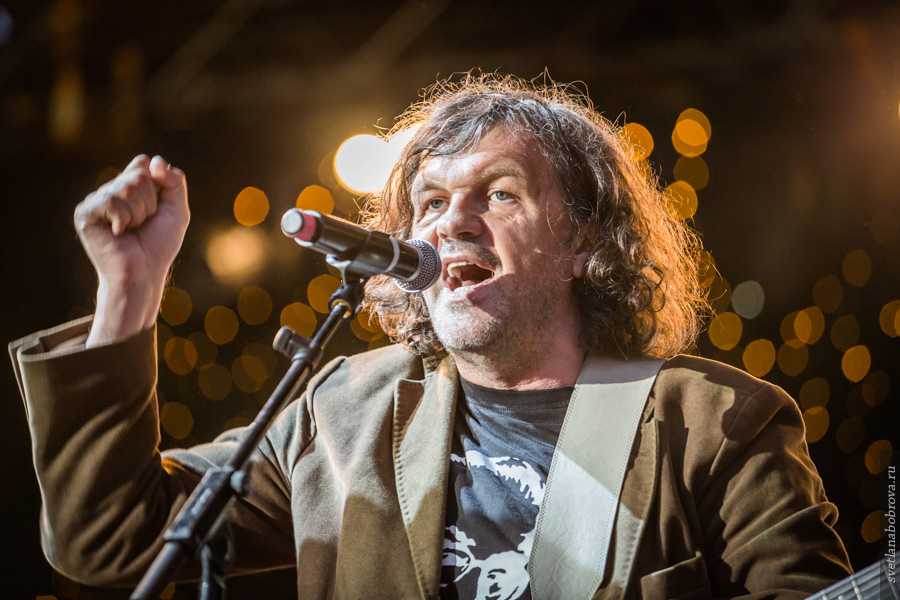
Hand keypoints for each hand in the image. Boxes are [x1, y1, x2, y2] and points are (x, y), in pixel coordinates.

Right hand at [74, 154, 189, 345]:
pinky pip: (111, 200)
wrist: (144, 272)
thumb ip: (174, 181)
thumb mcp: (177, 209)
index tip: (157, 209)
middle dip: (150, 203)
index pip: (145, 164)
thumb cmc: (159, 245)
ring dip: (139, 213)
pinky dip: (123, 219)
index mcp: (129, 186)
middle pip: (139, 175)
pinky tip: (118, 233)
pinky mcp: (85, 212)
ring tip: (132, 230)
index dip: (158, 185)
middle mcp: (111, 189)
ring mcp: (96, 200)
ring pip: (126, 187)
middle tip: (143, 224)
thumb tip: (154, 160)